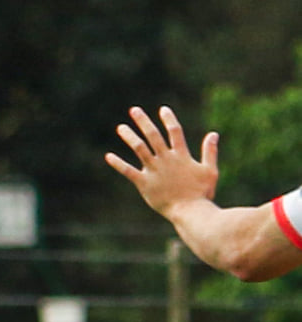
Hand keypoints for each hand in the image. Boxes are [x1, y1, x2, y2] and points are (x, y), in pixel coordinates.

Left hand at [106, 105, 219, 221]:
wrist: (191, 212)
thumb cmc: (202, 193)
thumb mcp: (210, 170)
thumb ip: (209, 151)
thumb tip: (213, 134)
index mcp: (182, 155)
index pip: (175, 131)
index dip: (169, 119)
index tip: (162, 109)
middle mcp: (166, 159)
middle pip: (153, 135)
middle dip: (143, 122)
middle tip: (134, 110)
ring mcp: (154, 170)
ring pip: (139, 149)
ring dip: (129, 137)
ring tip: (120, 127)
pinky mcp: (144, 183)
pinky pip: (128, 171)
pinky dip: (118, 163)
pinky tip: (108, 156)